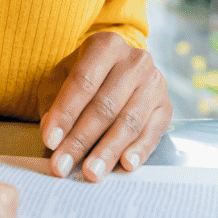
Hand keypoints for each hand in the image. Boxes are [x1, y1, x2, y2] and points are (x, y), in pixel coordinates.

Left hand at [40, 31, 171, 182]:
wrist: (118, 70)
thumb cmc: (84, 77)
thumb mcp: (61, 80)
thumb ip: (53, 103)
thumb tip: (52, 134)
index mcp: (105, 45)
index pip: (83, 81)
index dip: (65, 113)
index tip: (50, 140)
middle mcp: (134, 60)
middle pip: (105, 105)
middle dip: (81, 140)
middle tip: (64, 165)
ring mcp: (154, 82)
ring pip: (128, 122)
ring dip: (107, 151)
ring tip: (91, 172)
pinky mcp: (166, 106)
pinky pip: (152, 133)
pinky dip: (138, 151)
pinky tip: (125, 165)